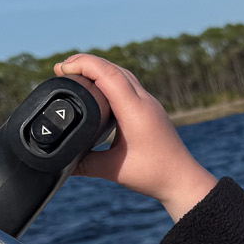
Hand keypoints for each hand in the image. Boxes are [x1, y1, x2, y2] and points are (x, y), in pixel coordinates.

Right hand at [53, 53, 217, 220]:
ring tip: (76, 72)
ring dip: (99, 68)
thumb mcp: (112, 170)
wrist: (182, 180)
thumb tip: (60, 163)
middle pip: (114, 68)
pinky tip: (99, 86)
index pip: (109, 74)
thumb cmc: (153, 175)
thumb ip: (84, 165)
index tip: (61, 68)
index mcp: (135, 110)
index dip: (83, 65)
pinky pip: (129, 83)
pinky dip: (110, 78)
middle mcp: (144, 101)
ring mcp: (149, 103)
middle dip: (86, 62)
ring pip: (122, 73)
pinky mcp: (150, 109)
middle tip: (61, 68)